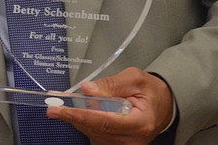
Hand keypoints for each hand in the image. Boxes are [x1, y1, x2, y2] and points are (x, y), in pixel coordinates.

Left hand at [46, 67, 173, 144]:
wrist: (163, 104)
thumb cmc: (151, 91)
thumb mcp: (134, 78)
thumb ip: (110, 84)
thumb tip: (87, 89)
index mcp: (140, 122)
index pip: (105, 121)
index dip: (80, 115)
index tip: (61, 110)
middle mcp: (133, 139)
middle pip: (96, 129)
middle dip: (73, 117)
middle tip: (53, 108)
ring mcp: (126, 144)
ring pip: (94, 133)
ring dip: (77, 120)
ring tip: (63, 108)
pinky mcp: (119, 144)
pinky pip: (97, 134)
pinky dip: (85, 123)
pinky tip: (77, 114)